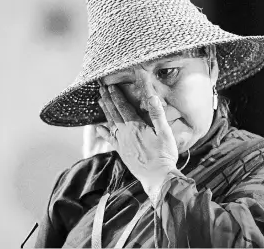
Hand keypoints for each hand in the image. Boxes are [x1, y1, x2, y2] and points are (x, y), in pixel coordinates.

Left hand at [96, 84, 178, 200]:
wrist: (158, 178)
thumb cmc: (164, 155)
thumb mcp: (164, 132)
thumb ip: (156, 114)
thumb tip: (152, 96)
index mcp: (135, 126)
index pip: (123, 106)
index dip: (116, 95)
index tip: (110, 85)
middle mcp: (125, 133)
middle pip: (114, 113)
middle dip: (107, 99)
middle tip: (100, 89)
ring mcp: (122, 143)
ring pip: (110, 123)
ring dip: (105, 111)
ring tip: (100, 101)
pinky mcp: (122, 152)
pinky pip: (110, 139)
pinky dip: (104, 132)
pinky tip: (99, 127)